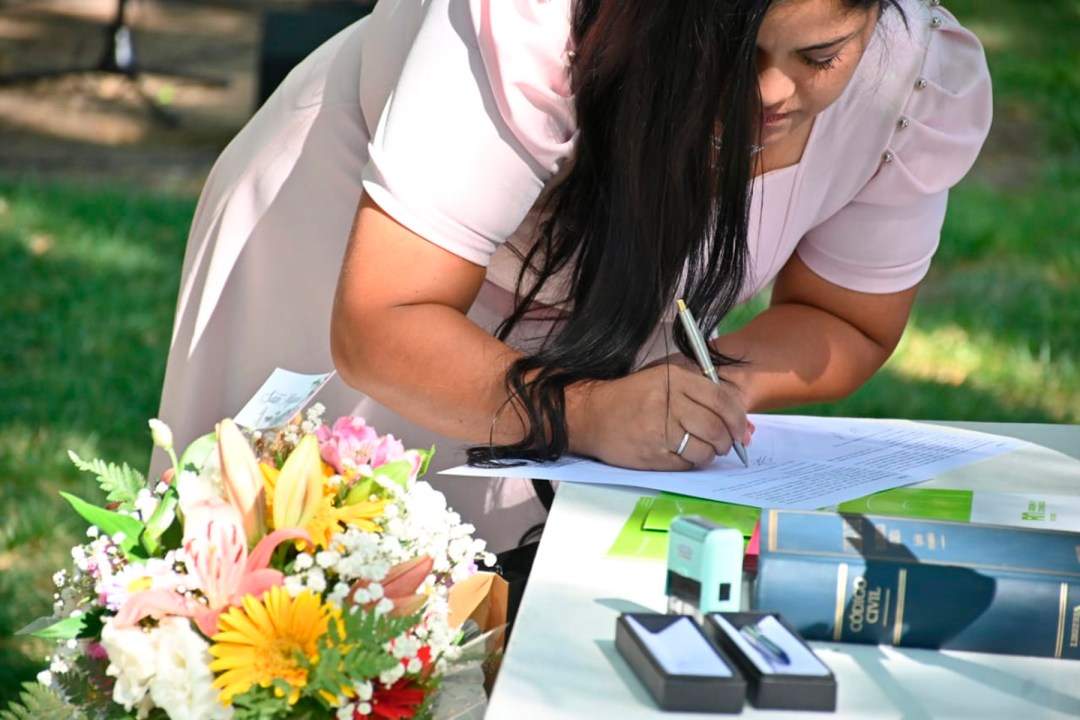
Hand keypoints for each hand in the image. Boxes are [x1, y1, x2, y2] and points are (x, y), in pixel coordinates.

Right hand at [567, 364, 751, 469]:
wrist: (591, 415)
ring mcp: (658, 430)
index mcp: (674, 380)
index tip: (740, 429)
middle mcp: (667, 402)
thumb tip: (743, 426)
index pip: (721, 400)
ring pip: (703, 450)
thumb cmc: (631, 398)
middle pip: (715, 428)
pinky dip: (691, 463)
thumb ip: (700, 396)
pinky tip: (683, 455)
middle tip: (724, 444)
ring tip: (703, 450)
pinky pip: (685, 464)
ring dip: (709, 454)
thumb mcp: (663, 381)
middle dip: (726, 441)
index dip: (738, 418)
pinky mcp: (651, 454)